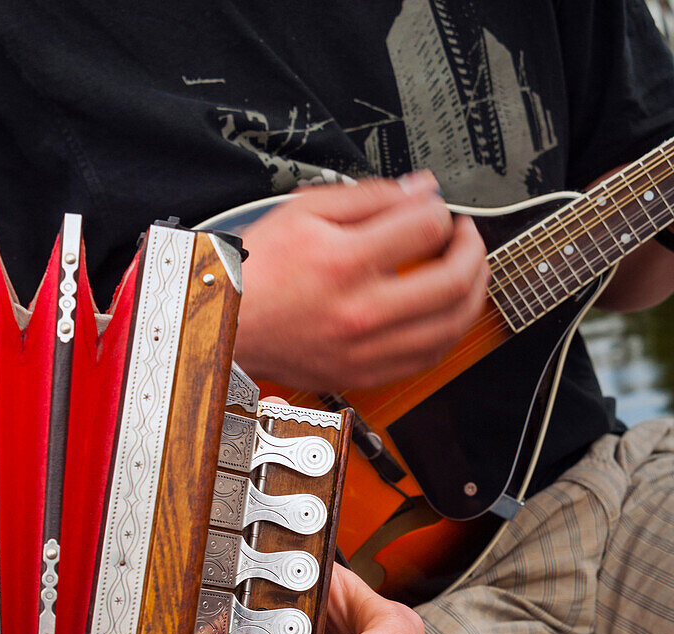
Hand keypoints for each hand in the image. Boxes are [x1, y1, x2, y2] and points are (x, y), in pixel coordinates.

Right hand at [235, 173, 488, 391]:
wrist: (229, 325)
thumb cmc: (259, 271)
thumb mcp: (304, 212)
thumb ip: (369, 197)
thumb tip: (420, 191)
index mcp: (344, 263)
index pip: (426, 228)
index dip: (439, 210)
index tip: (435, 209)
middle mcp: (360, 311)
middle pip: (452, 281)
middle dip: (472, 250)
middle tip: (465, 236)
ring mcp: (366, 349)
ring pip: (451, 326)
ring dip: (473, 293)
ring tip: (466, 271)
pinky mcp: (365, 373)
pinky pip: (429, 358)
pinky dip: (449, 330)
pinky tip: (445, 311)